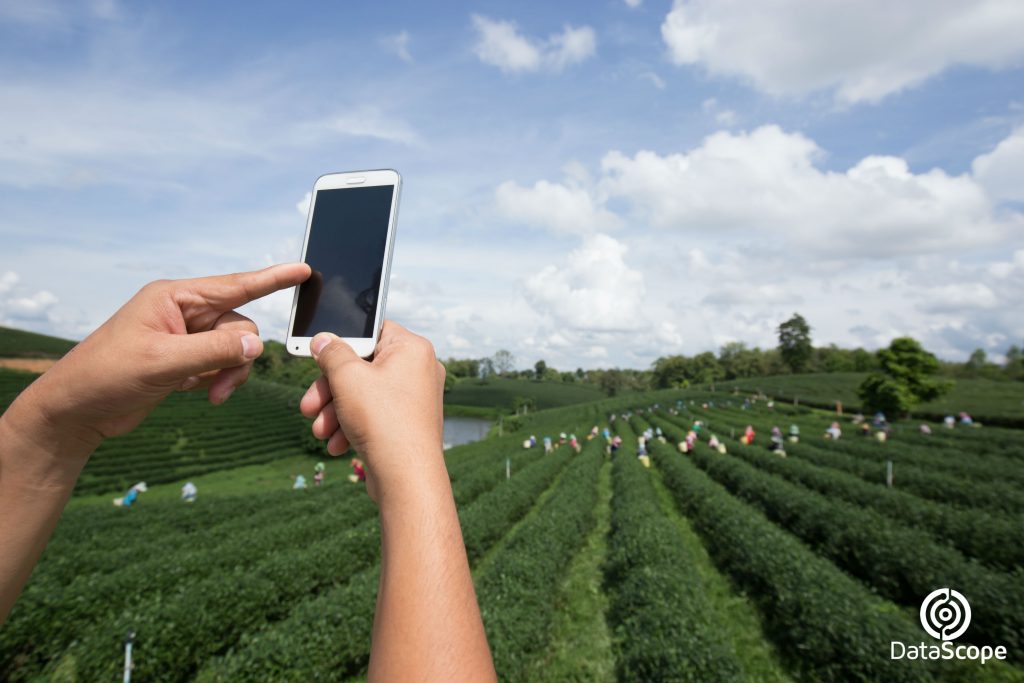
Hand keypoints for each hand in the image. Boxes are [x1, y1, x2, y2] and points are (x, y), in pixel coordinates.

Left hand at [16, 263, 310, 445]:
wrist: (77, 410)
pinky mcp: (185, 360)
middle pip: (239, 326)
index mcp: (175, 297)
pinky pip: (221, 364)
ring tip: (210, 396)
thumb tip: (256, 345)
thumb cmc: (107, 375)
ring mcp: (185, 337)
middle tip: (219, 388)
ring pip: (234, 349)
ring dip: (228, 374)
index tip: (304, 270)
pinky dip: (217, 381)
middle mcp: (183, 312)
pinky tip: (194, 393)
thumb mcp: (163, 362)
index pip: (235, 285)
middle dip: (236, 357)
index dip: (272, 278)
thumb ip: (214, 351)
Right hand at [299, 321, 445, 503]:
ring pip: (364, 395)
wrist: (407, 478)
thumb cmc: (383, 421)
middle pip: (362, 367)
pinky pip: (374, 415)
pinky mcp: (407, 423)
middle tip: (308, 406)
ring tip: (319, 431)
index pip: (372, 331)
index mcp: (412, 348)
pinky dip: (352, 426)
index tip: (318, 355)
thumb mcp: (346, 377)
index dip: (342, 343)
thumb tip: (323, 339)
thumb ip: (331, 353)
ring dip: (335, 412)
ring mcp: (415, 398)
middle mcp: (418, 370)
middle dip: (330, 390)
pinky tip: (337, 445)